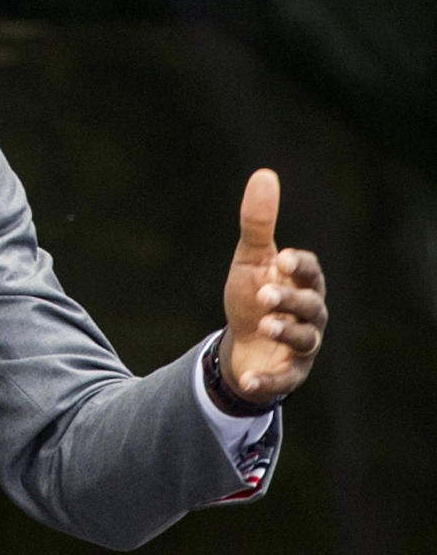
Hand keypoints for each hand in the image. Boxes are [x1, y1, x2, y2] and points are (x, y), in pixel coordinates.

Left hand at [221, 169, 327, 402]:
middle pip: (312, 306)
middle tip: (265, 294)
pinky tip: (249, 378)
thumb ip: (257, 222)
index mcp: (302, 284)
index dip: (301, 266)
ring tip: (264, 322)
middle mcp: (309, 314)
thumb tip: (265, 174)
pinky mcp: (289, 372)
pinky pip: (284, 379)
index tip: (282, 258)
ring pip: (305, 339)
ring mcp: (301, 345)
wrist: (242, 342)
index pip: (311, 271)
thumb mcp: (250, 259)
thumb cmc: (253, 295)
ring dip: (286, 331)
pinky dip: (268, 380)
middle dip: (291, 300)